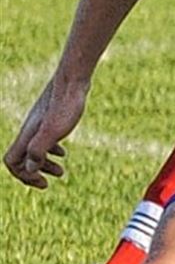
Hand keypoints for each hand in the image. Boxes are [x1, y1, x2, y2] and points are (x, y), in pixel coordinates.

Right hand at [5, 75, 88, 189]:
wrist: (73, 80)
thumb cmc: (65, 106)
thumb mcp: (53, 132)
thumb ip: (39, 150)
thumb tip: (30, 169)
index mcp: (27, 136)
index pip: (12, 162)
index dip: (24, 176)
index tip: (42, 182)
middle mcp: (29, 130)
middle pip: (21, 158)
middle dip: (33, 174)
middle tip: (48, 183)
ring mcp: (39, 123)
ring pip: (34, 149)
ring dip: (44, 164)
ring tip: (61, 172)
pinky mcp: (50, 116)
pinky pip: (44, 138)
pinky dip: (51, 149)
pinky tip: (63, 153)